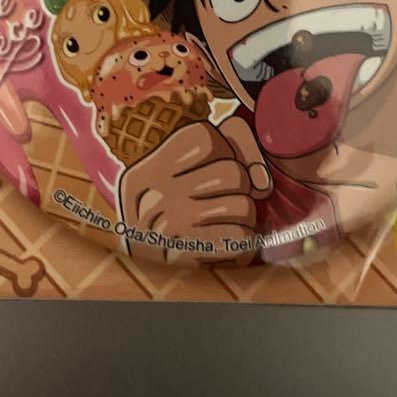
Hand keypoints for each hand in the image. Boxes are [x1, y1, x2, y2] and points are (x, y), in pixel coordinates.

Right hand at [118, 116, 272, 264]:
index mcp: (157, 161)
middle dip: (239, 186)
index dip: (221, 151)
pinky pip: (241, 239)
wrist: (134, 249)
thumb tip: (263, 185)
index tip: (209, 166)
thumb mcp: (189, 160)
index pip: (208, 140)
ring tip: (225, 220)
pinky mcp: (189, 256)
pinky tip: (226, 240)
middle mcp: (161, 191)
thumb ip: (236, 147)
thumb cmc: (175, 196)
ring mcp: (173, 224)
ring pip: (244, 207)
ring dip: (244, 216)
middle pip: (234, 174)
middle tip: (220, 198)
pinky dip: (243, 242)